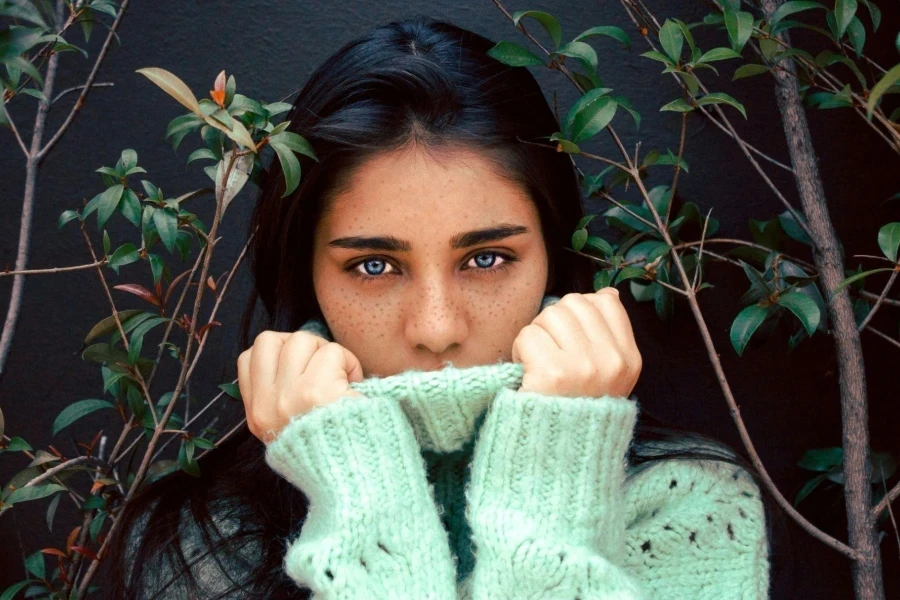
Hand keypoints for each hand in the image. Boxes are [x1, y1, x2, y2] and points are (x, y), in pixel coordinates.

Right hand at [237, 330, 364, 443]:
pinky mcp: (317, 390)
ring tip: (342, 375)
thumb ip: (281, 399)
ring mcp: (290, 396)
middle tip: (324, 365)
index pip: (248, 359)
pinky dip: (348, 362)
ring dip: (327, 351)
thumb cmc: (331, 450)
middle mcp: (268, 404)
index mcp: (258, 414)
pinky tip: (354, 383)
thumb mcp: (290, 433)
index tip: (299, 365)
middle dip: (301, 345)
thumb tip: (292, 360)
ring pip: (302, 340)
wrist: (352, 476)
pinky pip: (331, 352)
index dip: (275, 351)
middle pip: (270, 340)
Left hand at [511, 288, 641, 397]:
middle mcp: (611, 361)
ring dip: (535, 335)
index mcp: (629, 359)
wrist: (556, 455)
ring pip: (549, 315)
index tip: (571, 339)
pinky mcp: (553, 373)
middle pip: (572, 304)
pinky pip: (528, 335)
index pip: (605, 302)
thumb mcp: (608, 375)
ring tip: (539, 363)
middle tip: (550, 353)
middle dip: (554, 322)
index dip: (580, 312)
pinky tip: (527, 372)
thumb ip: (609, 333)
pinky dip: (520, 351)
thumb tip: (608, 293)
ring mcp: (584, 366)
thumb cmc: (574, 409)